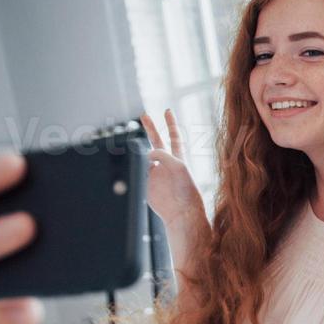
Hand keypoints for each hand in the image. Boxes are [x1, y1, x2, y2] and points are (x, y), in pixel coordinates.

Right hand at [140, 110, 205, 230]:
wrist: (182, 212)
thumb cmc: (186, 191)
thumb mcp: (179, 168)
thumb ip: (164, 156)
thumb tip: (148, 153)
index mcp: (179, 159)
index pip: (174, 136)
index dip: (171, 123)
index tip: (167, 110)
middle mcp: (167, 164)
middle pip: (157, 142)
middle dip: (151, 128)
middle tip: (144, 115)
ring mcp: (156, 173)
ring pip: (145, 156)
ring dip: (141, 151)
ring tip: (140, 151)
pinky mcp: (148, 184)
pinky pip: (139, 171)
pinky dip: (136, 167)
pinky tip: (136, 167)